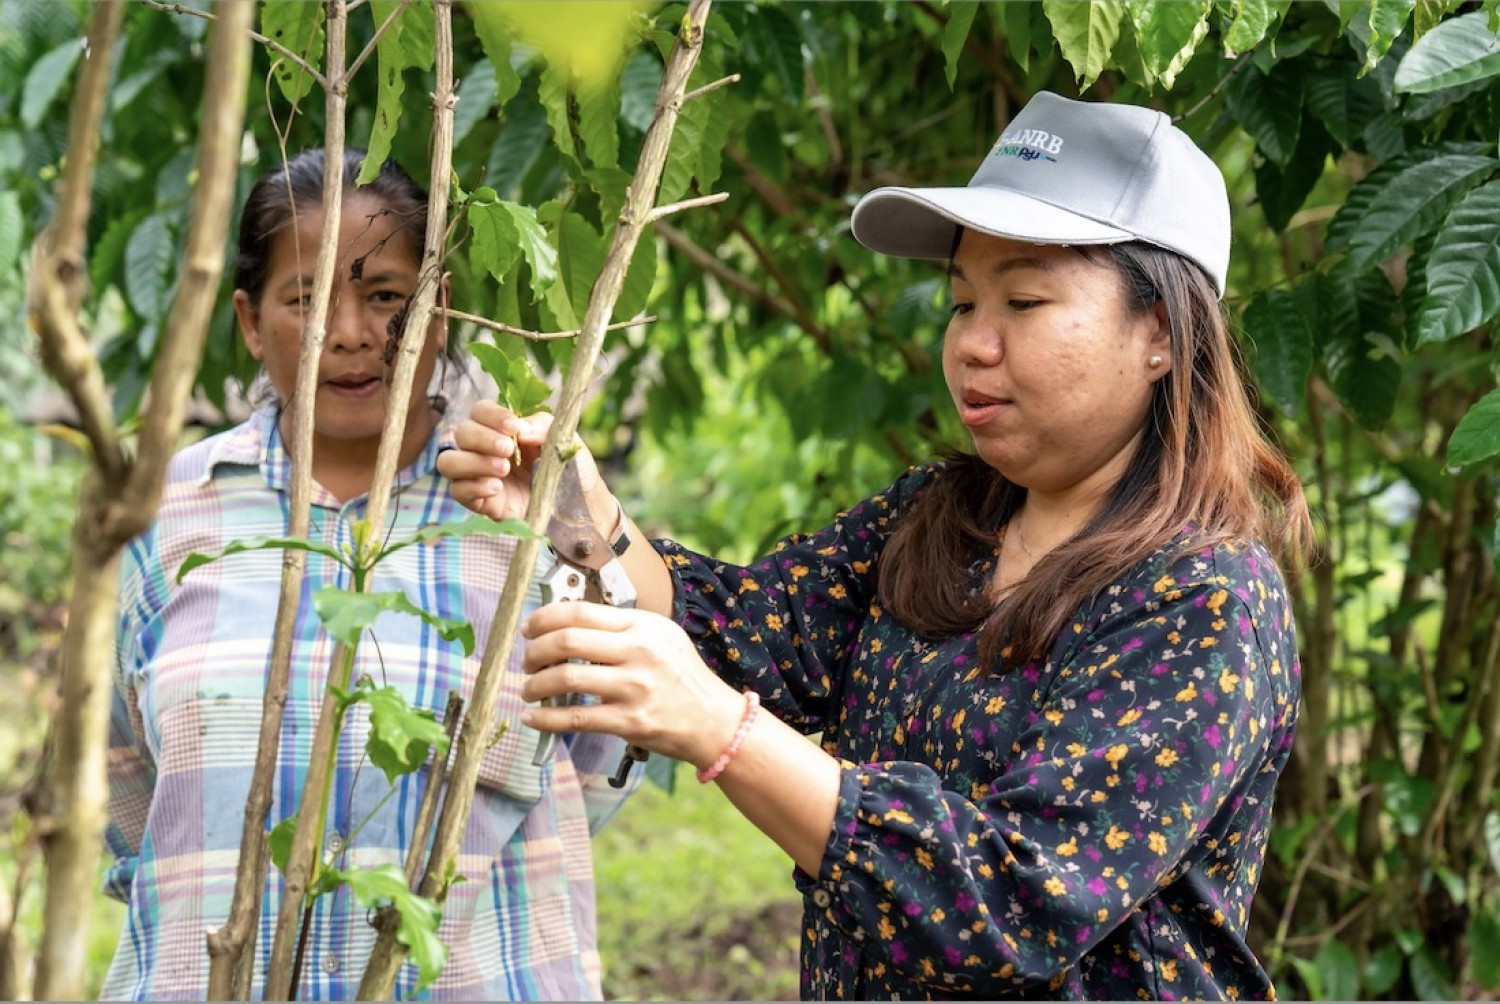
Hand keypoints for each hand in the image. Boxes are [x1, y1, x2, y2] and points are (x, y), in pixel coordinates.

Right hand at [439, 400, 611, 524]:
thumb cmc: (568, 469)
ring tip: (504, 470)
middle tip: (509, 450)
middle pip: (461, 433)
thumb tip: (520, 428)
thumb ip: (543, 427)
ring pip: (448, 462)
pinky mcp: (478, 501)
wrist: (576, 507)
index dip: (491, 416)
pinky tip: (497, 488)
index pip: (480, 411)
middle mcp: (484, 449)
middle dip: (482, 439)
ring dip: (473, 462)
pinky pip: (457, 490)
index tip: (513, 427)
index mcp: (502, 429)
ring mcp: (478, 475)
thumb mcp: (563, 441)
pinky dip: (474, 486)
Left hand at [520, 601, 744, 769]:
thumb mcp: (661, 636)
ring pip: (565, 678)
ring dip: (535, 684)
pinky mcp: (629, 721)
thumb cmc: (684, 677)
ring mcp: (633, 688)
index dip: (544, 618)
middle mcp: (637, 652)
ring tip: (529, 688)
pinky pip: (575, 717)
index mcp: (642, 626)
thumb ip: (621, 628)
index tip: (529, 628)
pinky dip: (546, 718)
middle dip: (534, 650)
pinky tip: (533, 717)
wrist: (713, 720)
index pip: (579, 612)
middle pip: (566, 641)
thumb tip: (569, 625)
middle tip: (527, 660)